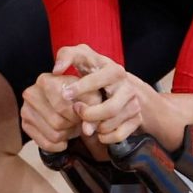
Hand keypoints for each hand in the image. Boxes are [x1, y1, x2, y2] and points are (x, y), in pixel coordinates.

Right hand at [19, 65, 87, 152]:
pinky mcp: (25, 124)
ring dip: (68, 134)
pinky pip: (46, 144)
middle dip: (73, 125)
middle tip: (76, 119)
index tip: (82, 112)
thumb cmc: (79, 95)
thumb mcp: (91, 96)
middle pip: (57, 122)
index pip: (62, 106)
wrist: (65, 99)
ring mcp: (25, 109)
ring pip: (54, 135)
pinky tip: (63, 134)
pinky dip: (60, 144)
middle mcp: (31, 93)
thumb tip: (88, 130)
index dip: (77, 115)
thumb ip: (93, 109)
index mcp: (45, 81)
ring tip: (70, 124)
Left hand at [51, 44, 182, 150]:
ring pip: (112, 124)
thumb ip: (67, 56)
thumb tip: (56, 70)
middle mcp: (128, 88)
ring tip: (85, 120)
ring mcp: (134, 105)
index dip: (81, 88)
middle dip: (89, 114)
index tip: (65, 94)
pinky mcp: (136, 119)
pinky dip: (105, 136)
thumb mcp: (82, 56)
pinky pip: (119, 135)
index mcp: (114, 71)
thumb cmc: (94, 70)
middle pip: (110, 109)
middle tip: (77, 111)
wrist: (119, 85)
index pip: (99, 81)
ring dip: (95, 126)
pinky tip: (97, 130)